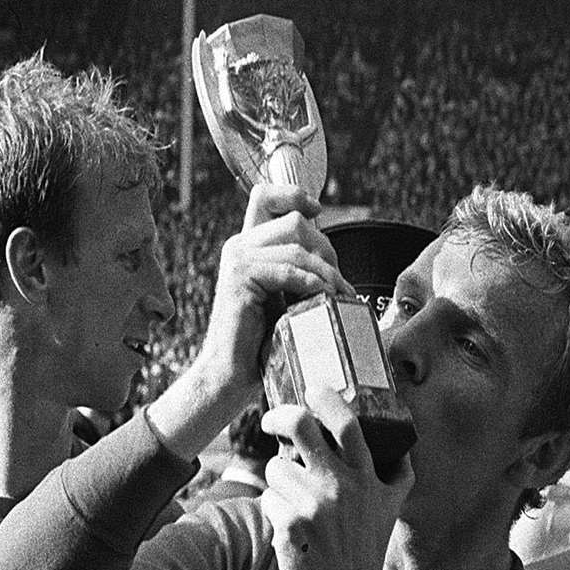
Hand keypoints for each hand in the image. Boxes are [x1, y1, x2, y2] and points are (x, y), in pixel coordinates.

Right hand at [147, 186, 351, 461]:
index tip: (318, 210)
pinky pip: (287, 269)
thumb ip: (299, 271)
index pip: (265, 195)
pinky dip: (310, 283)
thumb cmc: (262, 342)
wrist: (231, 375)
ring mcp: (237, 261)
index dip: (294, 194)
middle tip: (338, 283)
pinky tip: (320, 299)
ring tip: (336, 296)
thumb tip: (333, 261)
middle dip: (326, 250)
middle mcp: (239, 246)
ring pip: (296, 245)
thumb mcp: (285, 296)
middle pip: (295, 221)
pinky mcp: (239, 280)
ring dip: (326, 271)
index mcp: (249, 245)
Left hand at [262, 388, 411, 569]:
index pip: (347, 424)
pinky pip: (268, 498)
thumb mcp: (391, 510)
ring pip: (277, 467)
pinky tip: (291, 529)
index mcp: (368, 479)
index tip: (314, 390)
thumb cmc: (364, 551)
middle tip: (272, 420)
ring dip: (279, 481)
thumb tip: (404, 442)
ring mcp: (314, 505)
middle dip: (280, 415)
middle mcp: (342, 487)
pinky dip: (274, 509)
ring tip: (296, 505)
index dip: (327, 399)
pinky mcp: (289, 524)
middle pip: (300, 426)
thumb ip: (398, 475)